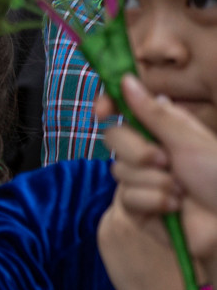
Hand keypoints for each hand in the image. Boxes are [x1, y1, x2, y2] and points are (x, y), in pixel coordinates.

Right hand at [99, 76, 216, 270]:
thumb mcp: (188, 139)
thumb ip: (153, 112)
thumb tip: (125, 80)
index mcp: (162, 130)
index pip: (123, 110)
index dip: (108, 107)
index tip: (102, 111)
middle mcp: (149, 152)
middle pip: (113, 138)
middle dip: (138, 152)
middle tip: (165, 162)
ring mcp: (141, 180)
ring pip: (120, 171)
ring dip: (154, 182)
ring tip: (181, 192)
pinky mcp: (138, 209)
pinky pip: (127, 198)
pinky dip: (153, 201)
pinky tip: (175, 208)